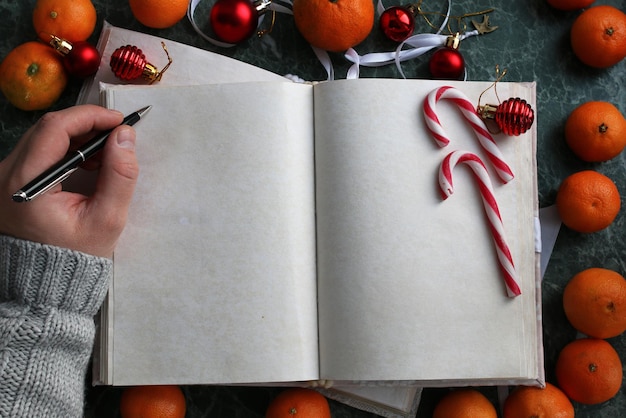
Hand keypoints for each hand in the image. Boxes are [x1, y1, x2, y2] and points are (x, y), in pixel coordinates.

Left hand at [0, 105, 138, 257]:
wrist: (46, 282)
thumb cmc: (77, 254)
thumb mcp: (107, 219)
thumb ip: (119, 176)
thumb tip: (125, 136)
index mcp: (26, 183)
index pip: (55, 129)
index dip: (90, 117)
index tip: (119, 122)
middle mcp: (6, 174)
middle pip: (47, 129)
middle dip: (87, 125)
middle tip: (117, 136)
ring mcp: (5, 177)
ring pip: (43, 138)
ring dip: (78, 137)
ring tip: (106, 155)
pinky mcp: (11, 180)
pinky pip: (39, 151)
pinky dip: (67, 149)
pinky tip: (88, 163)